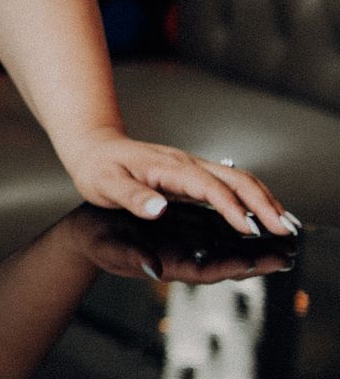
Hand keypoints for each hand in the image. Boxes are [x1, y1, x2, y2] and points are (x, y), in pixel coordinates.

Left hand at [60, 131, 296, 239]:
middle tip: (285, 230)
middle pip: (237, 180)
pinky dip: (252, 197)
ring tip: (285, 223)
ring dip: (264, 199)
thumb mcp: (106, 185)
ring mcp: (193, 167)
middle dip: (263, 204)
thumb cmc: (98, 168)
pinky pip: (230, 184)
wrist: (94, 147)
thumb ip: (131, 197)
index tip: (249, 230)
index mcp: (171, 168)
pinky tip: (262, 213)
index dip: (232, 208)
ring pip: (239, 179)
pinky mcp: (193, 174)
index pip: (210, 188)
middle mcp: (188, 164)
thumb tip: (158, 208)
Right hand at [63, 204, 294, 284]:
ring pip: (228, 247)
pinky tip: (258, 219)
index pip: (208, 271)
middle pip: (227, 262)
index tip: (257, 265)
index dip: (233, 267)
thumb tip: (152, 269)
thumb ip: (132, 259)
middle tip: (287, 253)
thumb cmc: (97, 241)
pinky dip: (240, 227)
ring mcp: (188, 244)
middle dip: (257, 259)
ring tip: (284, 237)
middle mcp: (184, 257)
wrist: (89, 231)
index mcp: (169, 264)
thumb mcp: (110, 247)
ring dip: (255, 244)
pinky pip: (220, 232)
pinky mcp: (187, 230)